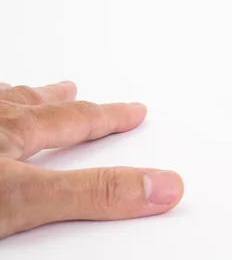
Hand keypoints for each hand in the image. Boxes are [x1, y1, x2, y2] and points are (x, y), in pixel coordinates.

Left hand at [0, 81, 183, 238]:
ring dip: (23, 102)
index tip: (135, 112)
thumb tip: (159, 186)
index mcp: (14, 130)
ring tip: (33, 95)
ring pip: (2, 106)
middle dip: (65, 103)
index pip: (77, 120)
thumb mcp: (22, 198)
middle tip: (76, 90)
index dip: (110, 118)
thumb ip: (90, 192)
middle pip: (37, 107)